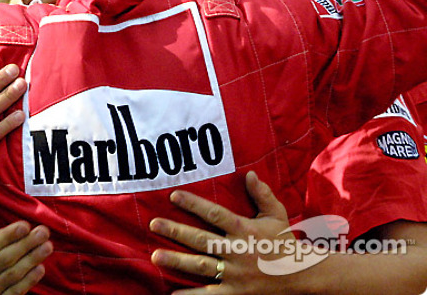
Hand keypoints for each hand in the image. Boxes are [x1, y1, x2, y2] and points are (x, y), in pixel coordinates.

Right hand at [0, 207, 50, 294]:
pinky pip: (15, 291)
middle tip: (43, 231)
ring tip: (47, 246)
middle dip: (26, 244)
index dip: (7, 236)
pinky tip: (40, 268)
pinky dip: (28, 281)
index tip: (25, 225)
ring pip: (13, 274)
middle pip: (5, 258)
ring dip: (32, 259)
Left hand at [150, 172, 293, 293]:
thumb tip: (249, 174)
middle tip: (154, 223)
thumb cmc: (286, 243)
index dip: (193, 203)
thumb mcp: (277, 215)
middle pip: (201, 239)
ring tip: (155, 256)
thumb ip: (262, 195)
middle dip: (175, 231)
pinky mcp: (237, 293)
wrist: (304, 276)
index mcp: (245, 230)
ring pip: (201, 266)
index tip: (173, 195)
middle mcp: (238, 251)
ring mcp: (236, 274)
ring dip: (177, 261)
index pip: (214, 214)